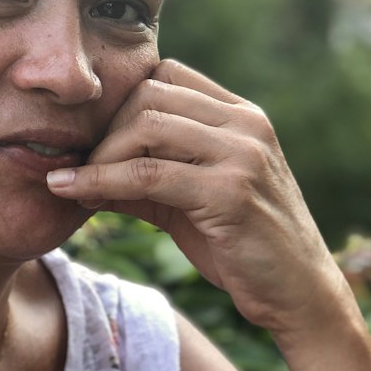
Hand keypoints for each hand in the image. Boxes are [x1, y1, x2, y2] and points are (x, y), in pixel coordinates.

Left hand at [47, 60, 344, 335]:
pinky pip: (147, 174)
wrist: (298, 295)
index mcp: (242, 116)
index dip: (122, 103)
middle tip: (81, 166)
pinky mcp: (230, 192)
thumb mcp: (188, 201)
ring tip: (73, 183)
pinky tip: (74, 193)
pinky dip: (101, 181)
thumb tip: (73, 170)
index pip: (166, 74)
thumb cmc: (242, 248)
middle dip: (106, 129)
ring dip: (100, 156)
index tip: (96, 140)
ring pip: (146, 126)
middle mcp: (246, 125)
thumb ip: (142, 176)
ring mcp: (242, 155)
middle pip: (150, 95)